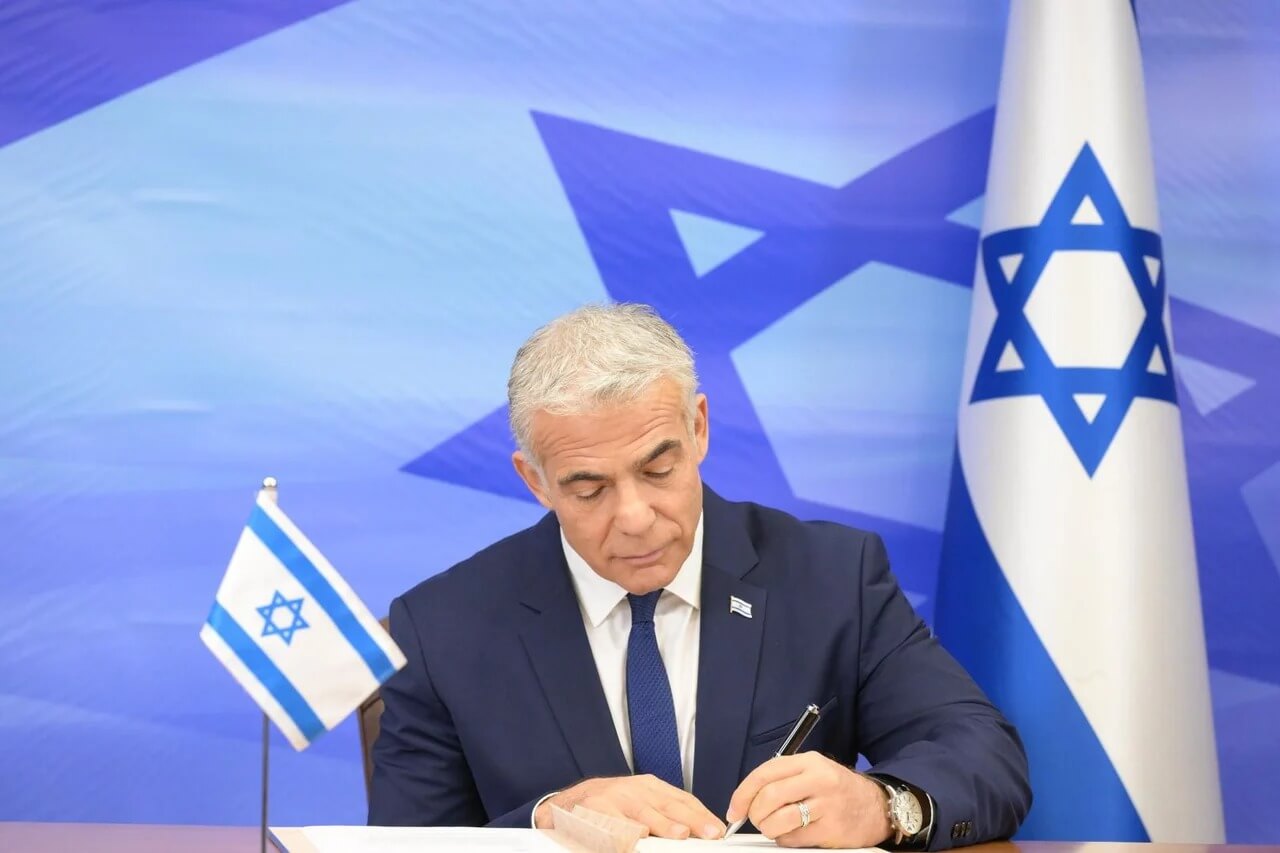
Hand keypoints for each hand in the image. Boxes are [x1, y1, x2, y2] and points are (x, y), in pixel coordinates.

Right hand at [533, 774, 725, 839]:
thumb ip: (662, 812)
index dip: (701, 814)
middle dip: (690, 820)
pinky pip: (614, 826)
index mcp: (647, 786)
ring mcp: (613, 799)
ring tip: (679, 834)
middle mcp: (632, 790)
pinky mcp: (594, 812)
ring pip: (643, 814)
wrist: (566, 804)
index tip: (717, 829)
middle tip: (707, 832)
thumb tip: (694, 830)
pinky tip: (635, 842)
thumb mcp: (638, 801)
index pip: (681, 799)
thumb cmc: (606, 806)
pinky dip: (626, 835)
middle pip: (666, 805)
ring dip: (662, 825)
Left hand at [726, 753, 890, 847]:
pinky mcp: (831, 829)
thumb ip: (783, 779)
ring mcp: (826, 805)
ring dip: (768, 829)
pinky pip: (794, 839)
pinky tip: (794, 834)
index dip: (743, 793)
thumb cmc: (837, 789)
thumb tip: (746, 798)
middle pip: (769, 797)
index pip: (765, 773)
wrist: (876, 806)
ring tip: (774, 828)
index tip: (735, 809)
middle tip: (755, 820)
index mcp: (808, 762)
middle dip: (754, 813)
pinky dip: (785, 840)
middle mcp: (818, 780)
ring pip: (779, 821)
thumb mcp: (813, 771)